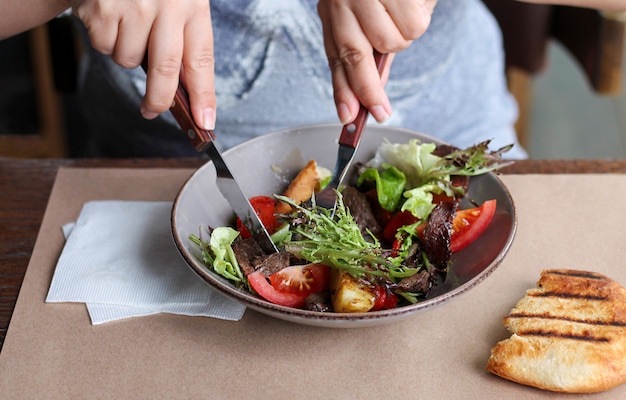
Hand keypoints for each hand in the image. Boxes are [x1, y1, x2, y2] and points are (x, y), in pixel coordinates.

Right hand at [71, 0, 215, 129]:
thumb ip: (185, 40)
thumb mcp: (180, 2)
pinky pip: (103, 46)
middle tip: (152, 110)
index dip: (204, 96)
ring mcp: (132, 7)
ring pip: (128, 59)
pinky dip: (104, 39)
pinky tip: (110, 16)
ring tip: (128, 26)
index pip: (202, 60)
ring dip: (126, 55)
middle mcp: (165, 6)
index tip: (206, 122)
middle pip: (165, 70)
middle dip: (159, 100)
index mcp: (192, 5)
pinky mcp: (101, 8)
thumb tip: (184, 93)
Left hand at [317, 0, 436, 123]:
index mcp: (334, 8)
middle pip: (356, 56)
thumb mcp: (367, 15)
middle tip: (381, 112)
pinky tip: (414, 1)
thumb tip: (375, 87)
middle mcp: (344, 1)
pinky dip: (420, 17)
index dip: (342, 89)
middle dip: (369, 89)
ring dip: (404, 36)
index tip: (347, 117)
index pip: (336, 56)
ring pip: (393, 42)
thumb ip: (370, 50)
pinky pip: (414, 25)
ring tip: (405, 11)